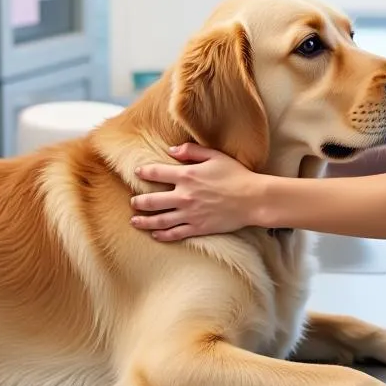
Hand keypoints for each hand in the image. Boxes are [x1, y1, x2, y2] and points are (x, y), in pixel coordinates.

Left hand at [130, 143, 263, 240]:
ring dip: (144, 221)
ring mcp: (190, 214)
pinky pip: (175, 233)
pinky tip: (155, 234)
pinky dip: (162, 235)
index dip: (144, 172)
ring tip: (135, 221)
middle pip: (152, 201)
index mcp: (187, 176)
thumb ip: (191, 151)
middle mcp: (184, 196)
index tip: (138, 172)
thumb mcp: (215, 156)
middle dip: (139, 202)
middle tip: (133, 202)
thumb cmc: (236, 174)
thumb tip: (171, 150)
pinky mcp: (198, 227)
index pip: (157, 173)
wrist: (252, 199)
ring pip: (159, 220)